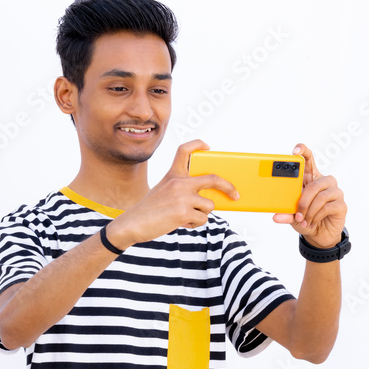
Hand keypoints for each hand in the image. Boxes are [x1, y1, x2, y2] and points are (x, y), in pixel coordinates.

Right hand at [108, 139, 237, 244]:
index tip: (208, 147)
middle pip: (213, 178)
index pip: (185, 150)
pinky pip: (203, 219)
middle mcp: (179, 182)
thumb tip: (211, 196)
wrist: (133, 223)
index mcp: (173, 174)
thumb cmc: (151, 209)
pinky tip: (182, 222)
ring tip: (186, 215)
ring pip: (209, 205)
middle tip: (235, 194)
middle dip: (228, 187)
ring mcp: (182, 197)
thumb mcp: (165, 190)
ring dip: (202, 213)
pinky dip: (195, 223)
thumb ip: (183, 188)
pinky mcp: (183, 212)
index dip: (198, 144)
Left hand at [273, 143, 346, 248]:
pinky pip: (327, 207)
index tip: (295, 151)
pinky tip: (312, 222)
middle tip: (297, 213)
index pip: (308, 159)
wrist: (319, 235)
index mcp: (311, 178)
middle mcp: (324, 182)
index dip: (303, 151)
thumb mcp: (292, 216)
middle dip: (303, 200)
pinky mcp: (341, 204)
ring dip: (309, 211)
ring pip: (321, 196)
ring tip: (303, 220)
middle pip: (314, 183)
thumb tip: (276, 216)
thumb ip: (285, 213)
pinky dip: (316, 216)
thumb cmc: (305, 218)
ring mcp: (335, 192)